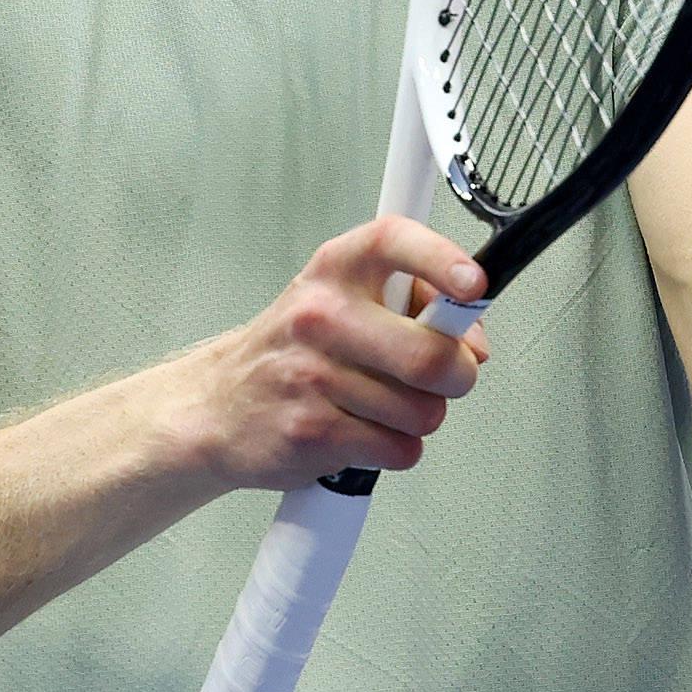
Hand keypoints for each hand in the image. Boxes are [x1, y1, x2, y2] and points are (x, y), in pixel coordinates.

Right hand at [170, 217, 491, 491]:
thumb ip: (416, 306)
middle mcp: (321, 316)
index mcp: (335, 270)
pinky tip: (363, 431)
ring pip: (423, 412)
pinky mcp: (312, 431)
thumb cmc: (295, 351)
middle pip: (431, 355)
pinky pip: (398, 449)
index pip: (392, 242)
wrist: (217, 405)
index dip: (442, 259)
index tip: (474, 285)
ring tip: (382, 405)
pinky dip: (394, 449)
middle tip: (442, 377)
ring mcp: (313, 375)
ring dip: (419, 418)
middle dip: (457, 376)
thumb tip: (473, 343)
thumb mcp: (345, 301)